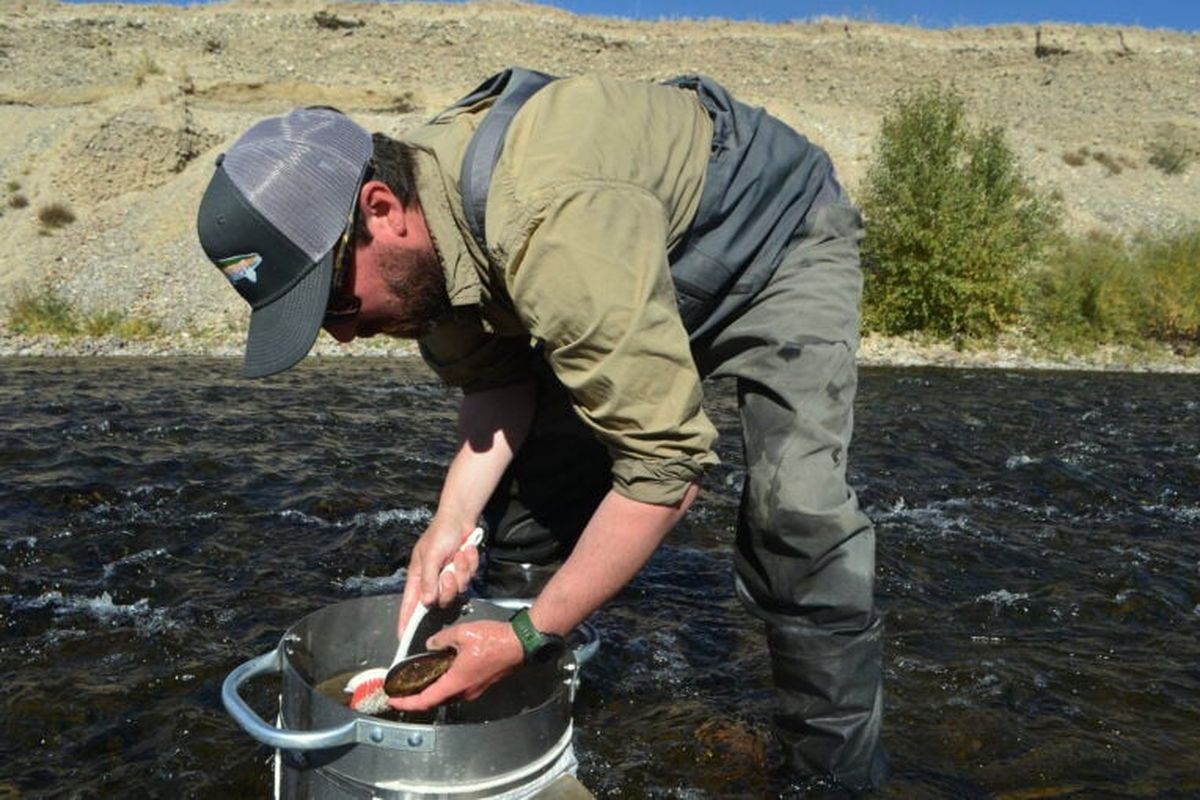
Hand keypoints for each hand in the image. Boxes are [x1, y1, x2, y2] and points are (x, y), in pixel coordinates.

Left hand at [387, 620, 523, 711]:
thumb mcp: (462, 633)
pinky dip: (445, 682)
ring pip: (447, 693)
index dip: (407, 703)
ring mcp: (474, 689)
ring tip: (418, 678)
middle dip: (417, 696)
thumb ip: (441, 639)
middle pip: (435, 699)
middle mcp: (464, 691)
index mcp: (456, 681)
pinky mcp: (481, 683)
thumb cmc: (494, 640)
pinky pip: (458, 688)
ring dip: (432, 689)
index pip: (426, 700)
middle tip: (402, 689)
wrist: (521, 643)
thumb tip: (431, 644)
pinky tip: (441, 669)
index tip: (393, 700)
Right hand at [397, 520, 480, 637]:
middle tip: (449, 571)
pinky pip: (469, 579)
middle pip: (441, 600)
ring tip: (459, 555)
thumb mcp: (431, 555)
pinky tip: (466, 551)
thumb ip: (428, 579)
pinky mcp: (463, 573)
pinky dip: (470, 564)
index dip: (406, 621)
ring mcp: (449, 577)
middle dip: (448, 587)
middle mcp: (433, 580)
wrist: (461, 519)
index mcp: (418, 576)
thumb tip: (427, 601)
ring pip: (458, 591)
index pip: (410, 604)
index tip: (403, 637)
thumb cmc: (441, 533)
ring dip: (461, 571)